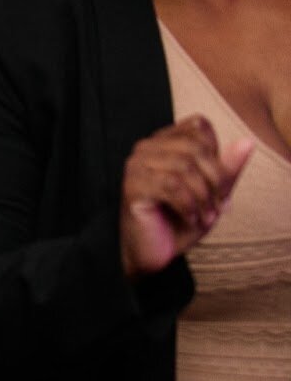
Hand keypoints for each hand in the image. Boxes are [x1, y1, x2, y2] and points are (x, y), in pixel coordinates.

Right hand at [120, 115, 252, 277]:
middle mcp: (146, 148)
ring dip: (203, 197)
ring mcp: (136, 166)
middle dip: (215, 180)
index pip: (198, 127)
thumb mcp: (211, 194)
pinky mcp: (132, 187)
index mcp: (163, 143)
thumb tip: (247, 143)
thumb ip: (227, 170)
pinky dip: (189, 206)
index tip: (220, 186)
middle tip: (219, 206)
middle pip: (194, 147)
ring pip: (183, 167)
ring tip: (206, 217)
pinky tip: (191, 219)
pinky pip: (170, 186)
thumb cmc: (179, 222)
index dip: (217, 154)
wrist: (153, 252)